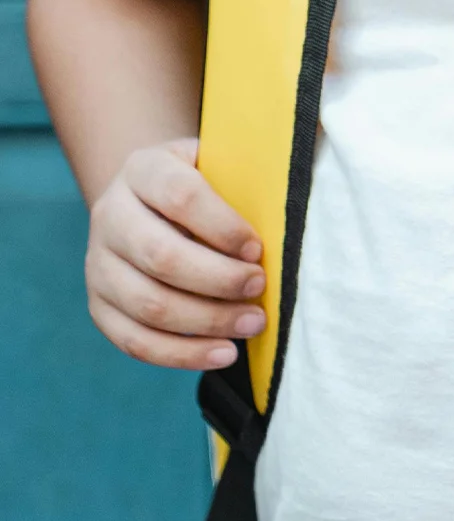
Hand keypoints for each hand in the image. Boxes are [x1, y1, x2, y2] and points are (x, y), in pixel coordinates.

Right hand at [86, 138, 266, 370]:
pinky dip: (183, 354)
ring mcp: (98, 263)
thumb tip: (288, 217)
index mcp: (143, 171)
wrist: (151, 203)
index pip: (181, 196)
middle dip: (220, 280)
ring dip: (208, 321)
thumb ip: (246, 182)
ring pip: (148, 304)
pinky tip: (224, 353)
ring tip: (254, 324)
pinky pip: (134, 340)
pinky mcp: (99, 305)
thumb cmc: (205, 188)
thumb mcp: (221, 167)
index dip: (224, 227)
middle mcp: (110, 215)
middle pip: (161, 256)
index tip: (257, 249)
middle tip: (260, 289)